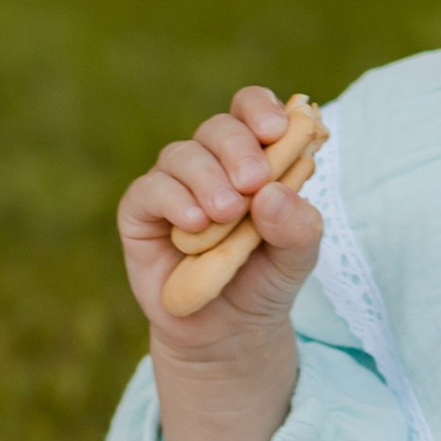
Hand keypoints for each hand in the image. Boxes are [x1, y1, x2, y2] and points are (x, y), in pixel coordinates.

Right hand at [118, 88, 323, 440]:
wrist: (229, 333)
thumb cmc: (265, 281)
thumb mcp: (297, 259)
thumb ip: (299, 226)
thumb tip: (273, 193)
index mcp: (253, 157)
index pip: (251, 109)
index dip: (261, 108)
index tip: (278, 128)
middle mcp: (211, 163)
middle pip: (218, 128)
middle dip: (239, 148)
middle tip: (254, 182)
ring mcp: (174, 185)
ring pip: (182, 155)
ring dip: (208, 178)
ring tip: (227, 214)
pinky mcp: (141, 212)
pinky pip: (150, 190)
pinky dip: (173, 200)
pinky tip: (195, 223)